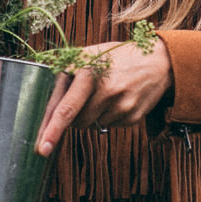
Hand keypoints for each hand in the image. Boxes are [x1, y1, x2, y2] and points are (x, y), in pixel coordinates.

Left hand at [36, 40, 174, 154]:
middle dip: (72, 118)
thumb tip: (44, 98)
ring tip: (106, 93)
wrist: (158, 62)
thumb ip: (66, 71)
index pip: (66, 107)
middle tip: (82, 100)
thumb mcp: (90, 53)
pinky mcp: (132, 117)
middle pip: (77, 121)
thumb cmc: (116, 57)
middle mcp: (105, 89)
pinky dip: (109, 115)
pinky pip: (109, 125)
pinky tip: (119, 99)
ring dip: (92, 115)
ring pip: (92, 124)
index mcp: (88, 70)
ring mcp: (121, 105)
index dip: (52, 129)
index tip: (42, 148)